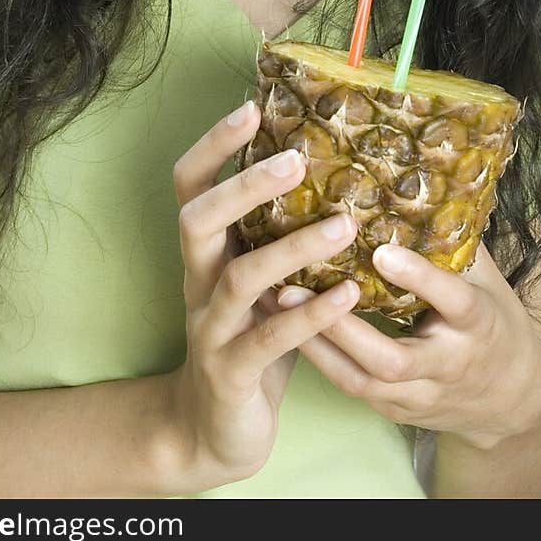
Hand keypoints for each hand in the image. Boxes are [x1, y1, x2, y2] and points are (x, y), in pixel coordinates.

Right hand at [167, 98, 361, 488]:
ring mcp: (211, 329)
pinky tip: (349, 295)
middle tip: (295, 160)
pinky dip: (310, 316)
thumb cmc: (251, 339)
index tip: (250, 107)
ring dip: (291, 248)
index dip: (213, 145)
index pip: (191, 185)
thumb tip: (336, 168)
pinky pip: (270, 340)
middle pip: (198, 221)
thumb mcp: (260, 281)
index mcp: (205, 253)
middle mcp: (199, 283)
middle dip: (244, 187)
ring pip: (240, 279)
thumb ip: (280, 233)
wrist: (214, 433)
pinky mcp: (232, 374)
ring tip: (343, 227)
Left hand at [266, 239, 540, 450]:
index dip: (418, 277)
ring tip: (274, 304)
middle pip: (392, 358)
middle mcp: (448, 366)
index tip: (381, 251)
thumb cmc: (495, 321)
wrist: (513, 399)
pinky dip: (317, 357)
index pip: (451, 300)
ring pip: (361, 380)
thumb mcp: (487, 279)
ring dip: (314, 344)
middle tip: (290, 286)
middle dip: (340, 327)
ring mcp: (419, 396)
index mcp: (479, 325)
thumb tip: (422, 183)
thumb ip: (454, 241)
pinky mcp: (395, 410)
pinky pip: (351, 387)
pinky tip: (283, 326)